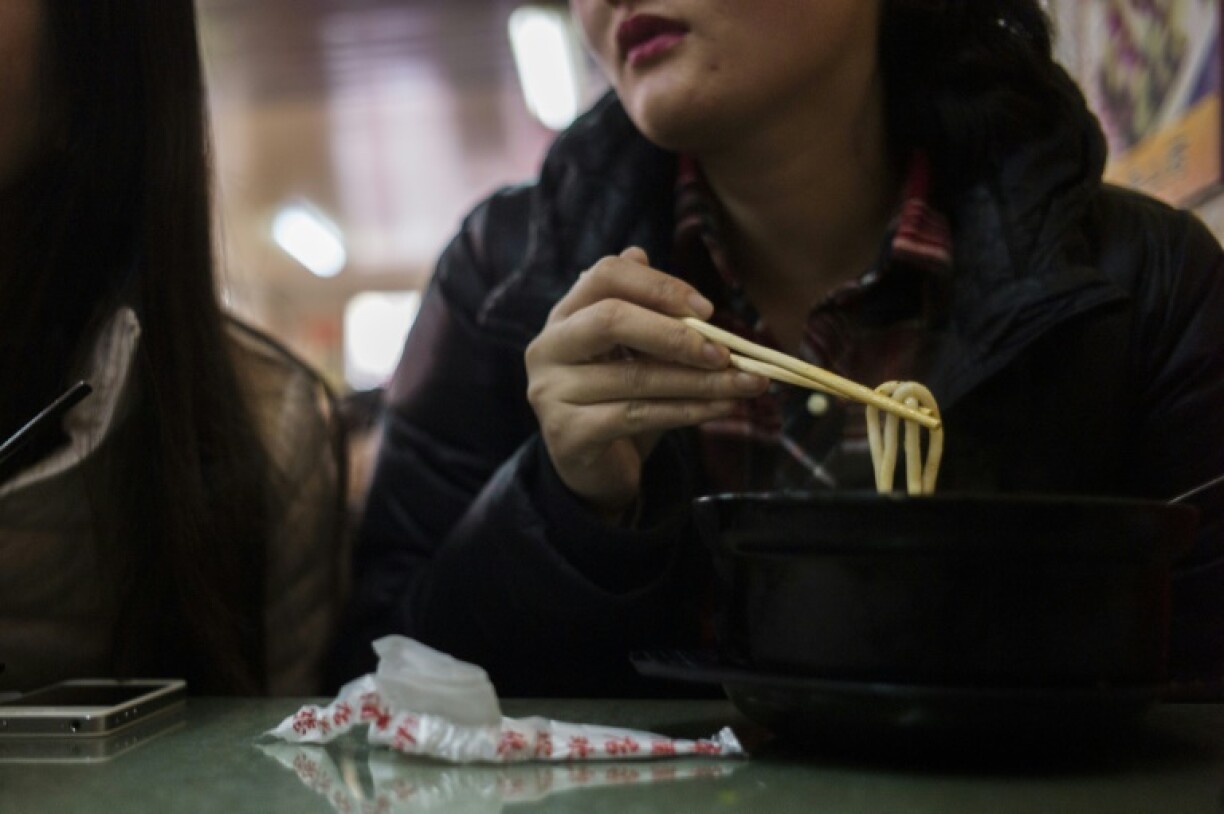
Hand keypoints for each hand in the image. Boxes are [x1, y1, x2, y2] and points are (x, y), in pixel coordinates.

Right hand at [525, 247, 767, 521]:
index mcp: (565, 315)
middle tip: (725, 352)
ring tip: (746, 384)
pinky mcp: (568, 433)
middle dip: (677, 335)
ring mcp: (552, 392)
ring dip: (700, 381)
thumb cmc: (617, 398)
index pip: (605, 275)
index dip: (659, 286)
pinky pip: (638, 415)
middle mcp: (548, 347)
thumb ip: (640, 308)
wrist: (594, 468)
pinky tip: (721, 408)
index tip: (707, 309)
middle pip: (611, 319)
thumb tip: (642, 253)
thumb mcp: (631, 350)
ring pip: (635, 376)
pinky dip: (688, 411)